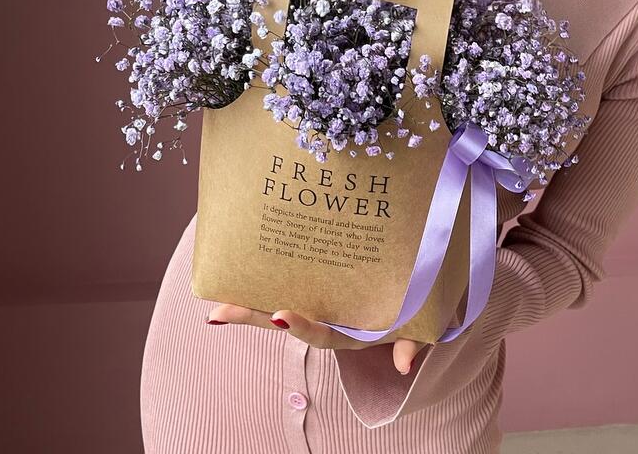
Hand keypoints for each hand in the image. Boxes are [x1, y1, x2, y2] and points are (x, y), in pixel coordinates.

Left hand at [206, 303, 427, 373]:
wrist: (421, 285)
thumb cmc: (418, 305)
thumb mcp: (420, 324)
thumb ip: (414, 342)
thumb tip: (404, 365)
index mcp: (351, 332)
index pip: (322, 333)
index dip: (301, 327)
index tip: (280, 315)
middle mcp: (331, 321)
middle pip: (287, 321)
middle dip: (253, 317)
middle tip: (218, 312)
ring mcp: (323, 304)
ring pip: (282, 303)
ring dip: (250, 304)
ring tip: (216, 301)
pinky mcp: (321, 285)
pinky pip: (291, 285)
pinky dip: (266, 282)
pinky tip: (240, 273)